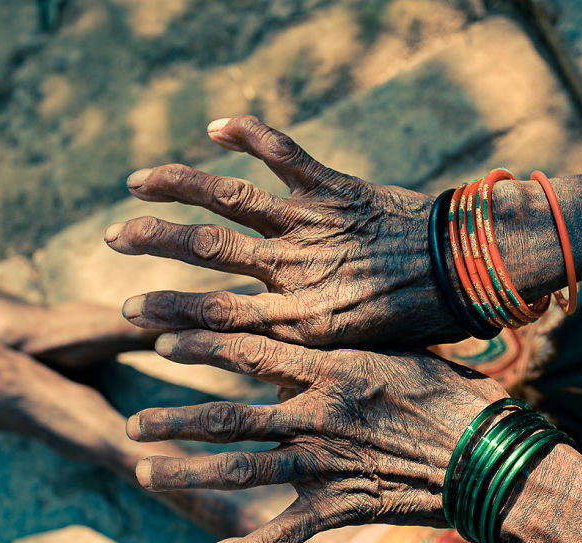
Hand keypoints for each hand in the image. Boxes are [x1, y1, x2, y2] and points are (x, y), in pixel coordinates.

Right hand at [105, 115, 464, 345]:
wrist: (470, 271)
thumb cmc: (419, 322)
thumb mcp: (360, 355)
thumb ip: (314, 359)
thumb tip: (276, 378)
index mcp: (302, 318)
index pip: (219, 315)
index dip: (171, 314)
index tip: (132, 314)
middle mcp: (298, 270)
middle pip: (211, 252)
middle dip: (156, 244)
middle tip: (112, 238)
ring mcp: (314, 225)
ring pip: (232, 200)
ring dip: (179, 187)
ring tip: (136, 183)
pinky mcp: (336, 189)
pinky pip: (285, 155)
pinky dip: (251, 135)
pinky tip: (217, 124)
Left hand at [128, 330, 505, 542]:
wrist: (491, 459)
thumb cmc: (456, 397)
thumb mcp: (406, 355)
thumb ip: (356, 347)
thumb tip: (320, 331)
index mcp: (335, 371)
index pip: (254, 353)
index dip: (203, 346)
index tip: (162, 340)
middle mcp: (318, 417)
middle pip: (230, 417)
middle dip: (176, 420)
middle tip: (136, 424)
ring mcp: (325, 465)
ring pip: (241, 470)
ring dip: (189, 472)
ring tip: (145, 472)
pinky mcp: (339, 507)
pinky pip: (284, 533)